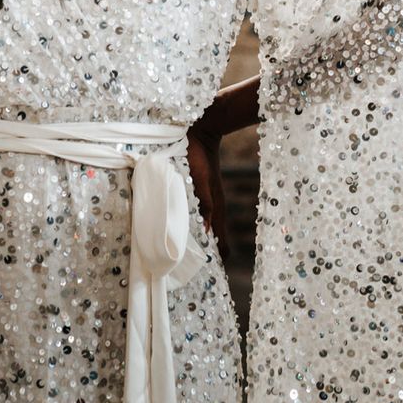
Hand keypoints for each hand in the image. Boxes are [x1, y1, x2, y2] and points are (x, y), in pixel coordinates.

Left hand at [187, 119, 228, 259]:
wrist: (199, 136)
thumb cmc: (200, 159)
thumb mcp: (202, 183)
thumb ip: (205, 206)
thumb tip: (209, 232)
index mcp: (216, 206)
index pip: (220, 238)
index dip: (218, 252)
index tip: (213, 267)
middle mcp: (212, 205)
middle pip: (212, 234)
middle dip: (207, 248)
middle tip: (196, 263)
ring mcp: (205, 199)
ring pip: (203, 224)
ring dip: (198, 236)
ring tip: (188, 250)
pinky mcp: (198, 192)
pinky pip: (196, 213)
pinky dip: (192, 222)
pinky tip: (182, 226)